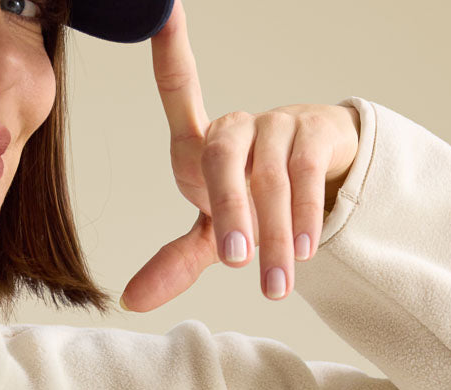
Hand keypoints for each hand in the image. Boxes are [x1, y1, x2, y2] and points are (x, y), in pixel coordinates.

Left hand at [120, 0, 360, 311]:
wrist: (319, 189)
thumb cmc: (252, 203)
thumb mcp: (212, 237)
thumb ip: (175, 263)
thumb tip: (131, 300)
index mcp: (201, 145)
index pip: (180, 91)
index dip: (170, 53)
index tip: (162, 12)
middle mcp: (235, 126)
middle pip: (224, 160)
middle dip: (232, 214)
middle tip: (238, 264)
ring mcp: (276, 124)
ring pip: (271, 178)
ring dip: (277, 236)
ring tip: (277, 283)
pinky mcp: (315, 133)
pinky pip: (306, 174)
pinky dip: (304, 217)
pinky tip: (305, 250)